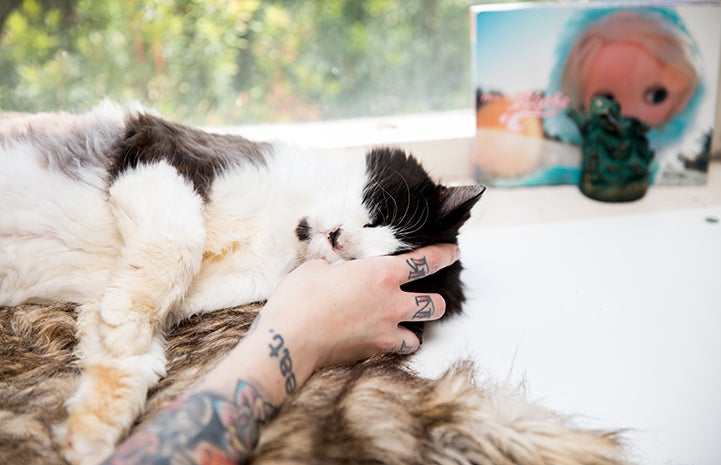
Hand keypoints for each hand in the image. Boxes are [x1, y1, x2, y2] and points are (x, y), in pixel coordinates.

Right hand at [257, 243, 460, 372]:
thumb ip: (336, 269)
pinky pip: (396, 351)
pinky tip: (382, 342)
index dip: (443, 255)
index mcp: (381, 273)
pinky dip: (394, 347)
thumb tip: (335, 273)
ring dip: (415, 328)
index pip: (424, 261)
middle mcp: (392, 303)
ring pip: (420, 334)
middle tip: (428, 299)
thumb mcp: (317, 269)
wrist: (291, 339)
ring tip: (403, 325)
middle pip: (435, 304)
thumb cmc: (301, 298)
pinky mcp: (374, 353)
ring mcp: (386, 331)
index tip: (452, 252)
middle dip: (436, 301)